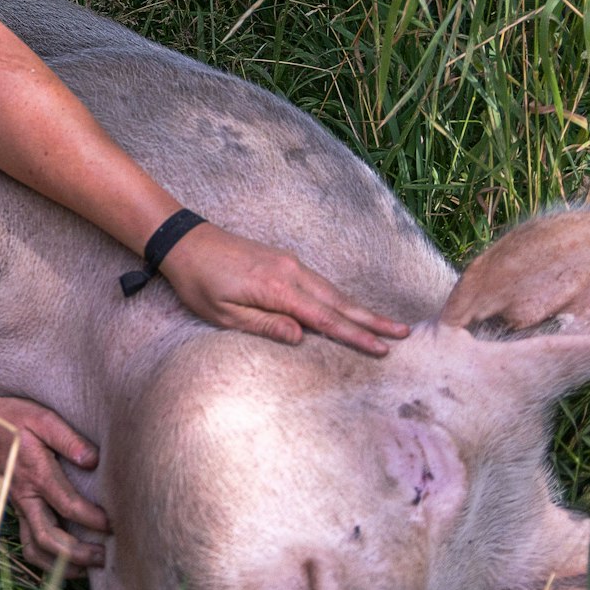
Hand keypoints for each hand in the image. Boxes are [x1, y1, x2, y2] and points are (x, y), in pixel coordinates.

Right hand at [0, 395, 109, 574]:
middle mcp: (25, 497)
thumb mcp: (41, 418)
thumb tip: (93, 460)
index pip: (67, 504)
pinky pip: (28, 543)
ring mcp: (19, 507)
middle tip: (105, 557)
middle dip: (78, 553)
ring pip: (35, 548)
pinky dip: (46, 560)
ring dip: (61, 564)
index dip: (91, 519)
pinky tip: (66, 564)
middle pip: (48, 537)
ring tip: (89, 569)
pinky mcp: (17, 510)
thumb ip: (68, 439)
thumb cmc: (10, 420)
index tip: (112, 524)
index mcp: (36, 474)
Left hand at [157, 222, 409, 355]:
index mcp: (276, 289)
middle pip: (339, 301)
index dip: (355, 335)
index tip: (382, 348)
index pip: (324, 318)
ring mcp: (289, 263)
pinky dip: (339, 297)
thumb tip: (302, 337)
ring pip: (332, 290)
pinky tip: (348, 307)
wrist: (185, 241)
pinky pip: (319, 282)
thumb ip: (264, 325)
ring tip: (386, 323)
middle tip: (404, 333)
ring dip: (359, 308)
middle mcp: (290, 272)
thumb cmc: (198, 282)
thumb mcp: (223, 313)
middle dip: (372, 319)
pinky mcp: (284, 260)